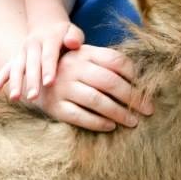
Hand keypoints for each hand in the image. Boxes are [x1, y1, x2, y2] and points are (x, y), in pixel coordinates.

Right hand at [0, 20, 83, 101]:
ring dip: (15, 83)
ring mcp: (22, 51)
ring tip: (14, 98)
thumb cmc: (65, 34)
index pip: (49, 55)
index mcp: (49, 39)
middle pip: (32, 64)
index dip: (49, 69)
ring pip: (17, 67)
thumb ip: (74, 37)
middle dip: (31, 81)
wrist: (47, 24)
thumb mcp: (72, 31)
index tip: (49, 83)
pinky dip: (0, 78)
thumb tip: (72, 43)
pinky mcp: (16, 57)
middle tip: (33, 97)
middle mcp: (33, 45)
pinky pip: (6, 68)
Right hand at [0, 44, 153, 131]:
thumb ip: (107, 61)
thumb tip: (138, 74)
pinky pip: (80, 116)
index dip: (134, 75)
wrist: (32, 78)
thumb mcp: (84, 57)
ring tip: (133, 121)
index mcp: (85, 53)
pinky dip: (98, 122)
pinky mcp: (55, 106)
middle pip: (110, 81)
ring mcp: (63, 87)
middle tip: (148, 109)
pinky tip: (111, 126)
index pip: (115, 60)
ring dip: (119, 113)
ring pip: (97, 100)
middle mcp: (74, 68)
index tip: (146, 88)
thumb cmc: (69, 68)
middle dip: (132, 97)